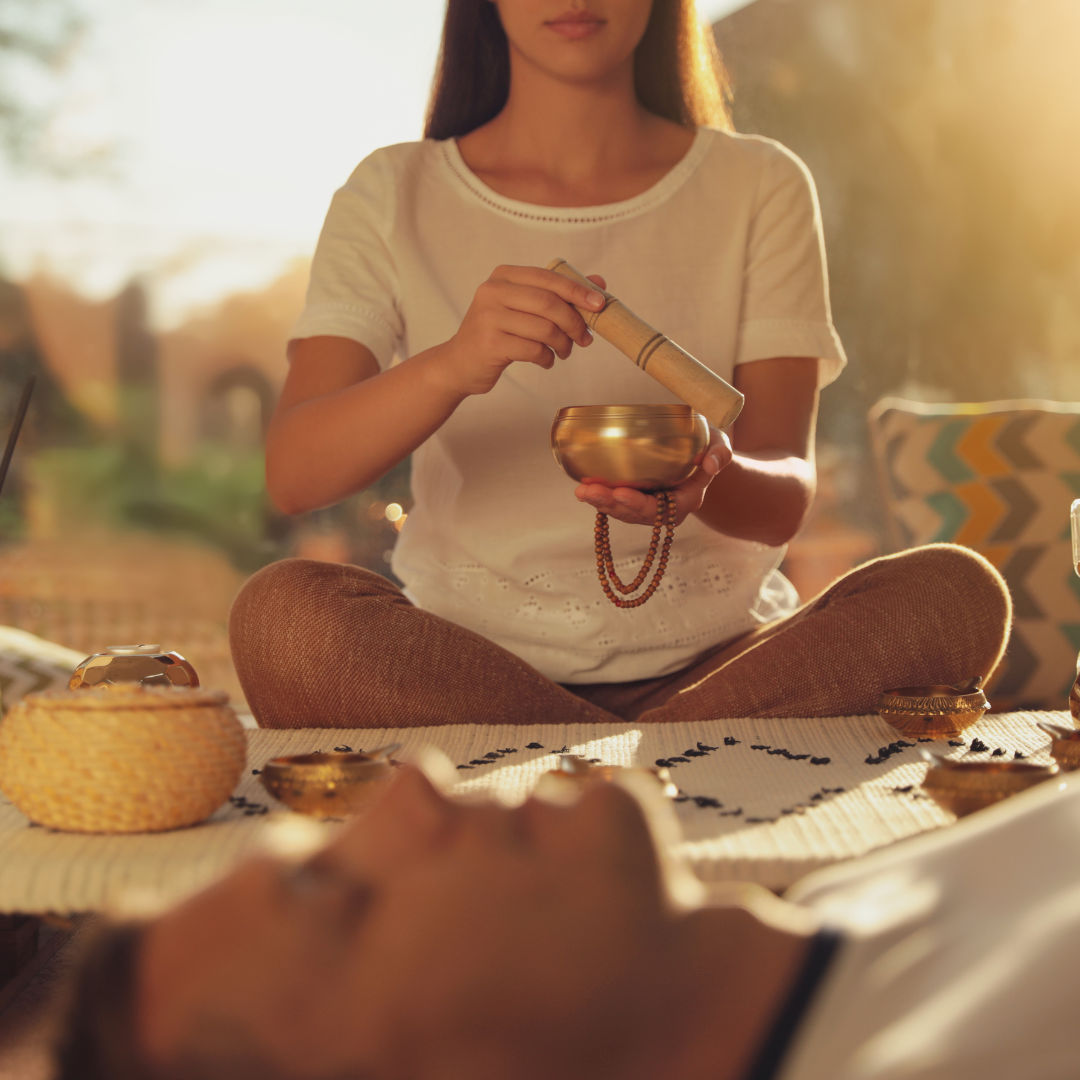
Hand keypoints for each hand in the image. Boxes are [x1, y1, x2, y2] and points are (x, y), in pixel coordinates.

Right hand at [435, 265, 607, 395]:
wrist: (459, 363)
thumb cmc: (498, 333)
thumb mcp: (524, 308)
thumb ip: (557, 293)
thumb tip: (599, 282)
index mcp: (503, 276)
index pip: (549, 278)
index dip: (578, 291)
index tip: (600, 305)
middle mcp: (492, 291)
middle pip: (549, 303)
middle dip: (574, 323)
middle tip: (584, 339)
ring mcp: (488, 317)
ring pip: (544, 329)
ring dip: (563, 344)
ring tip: (563, 352)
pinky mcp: (490, 343)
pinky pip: (534, 350)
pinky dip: (547, 358)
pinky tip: (546, 361)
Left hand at [575, 428, 732, 526]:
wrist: (701, 453)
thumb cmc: (709, 446)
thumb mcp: (720, 445)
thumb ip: (720, 453)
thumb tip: (711, 463)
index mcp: (687, 501)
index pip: (662, 510)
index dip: (639, 504)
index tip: (620, 493)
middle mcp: (666, 510)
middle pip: (635, 514)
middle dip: (610, 504)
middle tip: (588, 492)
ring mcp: (650, 507)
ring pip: (622, 511)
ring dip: (600, 503)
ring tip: (581, 491)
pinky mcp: (636, 499)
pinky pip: (617, 503)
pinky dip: (600, 497)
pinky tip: (583, 487)